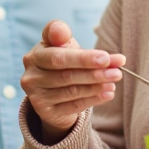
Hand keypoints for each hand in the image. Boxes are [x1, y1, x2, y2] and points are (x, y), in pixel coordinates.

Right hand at [20, 20, 124, 141]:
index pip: (59, 57)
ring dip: (96, 86)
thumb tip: (70, 36)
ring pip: (71, 91)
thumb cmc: (61, 61)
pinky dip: (93, 99)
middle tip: (117, 71)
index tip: (106, 58)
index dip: (83, 58)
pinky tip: (108, 94)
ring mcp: (36, 96)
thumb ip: (65, 36)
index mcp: (35, 56)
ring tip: (114, 82)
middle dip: (94, 73)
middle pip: (66, 75)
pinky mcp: (45, 112)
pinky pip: (73, 106)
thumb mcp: (62, 45)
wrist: (52, 91)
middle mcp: (31, 76)